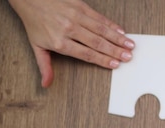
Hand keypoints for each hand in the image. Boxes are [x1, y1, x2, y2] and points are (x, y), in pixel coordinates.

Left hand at [8, 0, 134, 87]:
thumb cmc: (34, 22)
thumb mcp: (36, 46)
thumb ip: (45, 66)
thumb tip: (46, 84)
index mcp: (59, 42)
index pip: (86, 54)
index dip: (102, 60)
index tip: (114, 64)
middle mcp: (69, 29)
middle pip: (97, 42)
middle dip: (115, 51)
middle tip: (128, 57)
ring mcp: (75, 16)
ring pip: (101, 30)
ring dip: (117, 38)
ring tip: (129, 45)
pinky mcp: (80, 6)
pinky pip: (98, 17)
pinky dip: (111, 25)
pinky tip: (120, 31)